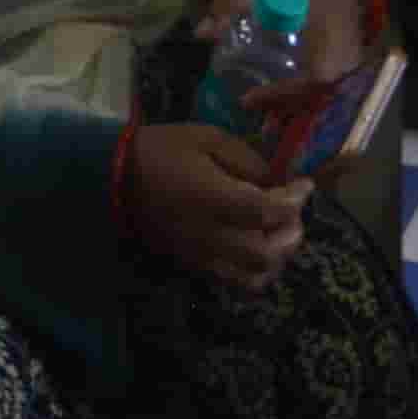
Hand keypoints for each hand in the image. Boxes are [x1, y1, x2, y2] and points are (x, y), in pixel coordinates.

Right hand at [120, 120, 309, 290]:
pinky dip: (255, 271)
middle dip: (290, 233)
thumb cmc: (160, 150)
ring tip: (277, 234)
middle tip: (291, 212)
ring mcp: (202, 255)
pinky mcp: (193, 264)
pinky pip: (234, 281)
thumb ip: (244, 158)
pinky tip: (255, 249)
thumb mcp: (204, 137)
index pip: (269, 211)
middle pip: (268, 252)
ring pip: (255, 275)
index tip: (304, 185)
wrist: (113, 178)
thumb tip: (274, 180)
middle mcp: (211, 234)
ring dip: (277, 257)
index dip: (295, 201)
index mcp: (213, 198)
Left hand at [195, 0, 373, 113]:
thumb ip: (235, 3)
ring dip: (285, 99)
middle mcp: (345, 73)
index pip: (305, 86)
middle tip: (245, 101)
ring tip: (255, 98)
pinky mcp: (343, 73)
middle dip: (276, 102)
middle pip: (308, 99)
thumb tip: (201, 33)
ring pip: (313, 97)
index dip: (275, 96)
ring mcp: (347, 76)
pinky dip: (296, 90)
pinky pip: (318, 90)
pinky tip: (274, 88)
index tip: (247, 99)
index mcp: (334, 56)